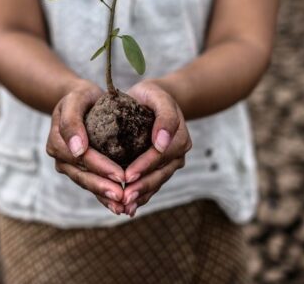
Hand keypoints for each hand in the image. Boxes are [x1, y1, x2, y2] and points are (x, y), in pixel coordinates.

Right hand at [46, 80, 127, 214]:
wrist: (82, 100)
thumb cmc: (81, 96)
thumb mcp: (76, 98)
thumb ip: (71, 120)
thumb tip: (76, 150)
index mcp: (57, 141)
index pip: (82, 158)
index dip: (101, 168)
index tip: (121, 175)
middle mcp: (61, 157)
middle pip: (83, 175)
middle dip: (103, 187)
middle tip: (123, 197)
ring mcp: (69, 166)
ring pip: (87, 183)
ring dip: (104, 196)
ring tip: (123, 206)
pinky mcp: (80, 170)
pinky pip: (92, 184)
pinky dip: (104, 196)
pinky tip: (118, 206)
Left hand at [121, 80, 191, 216]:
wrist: (153, 100)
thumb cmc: (152, 96)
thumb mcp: (158, 96)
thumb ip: (165, 116)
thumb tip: (162, 143)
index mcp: (179, 137)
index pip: (160, 155)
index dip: (144, 166)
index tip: (127, 176)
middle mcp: (178, 154)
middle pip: (159, 174)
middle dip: (141, 187)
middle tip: (124, 198)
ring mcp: (171, 164)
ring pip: (156, 183)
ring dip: (141, 196)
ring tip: (124, 207)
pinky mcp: (161, 169)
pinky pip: (152, 185)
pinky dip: (141, 197)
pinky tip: (128, 208)